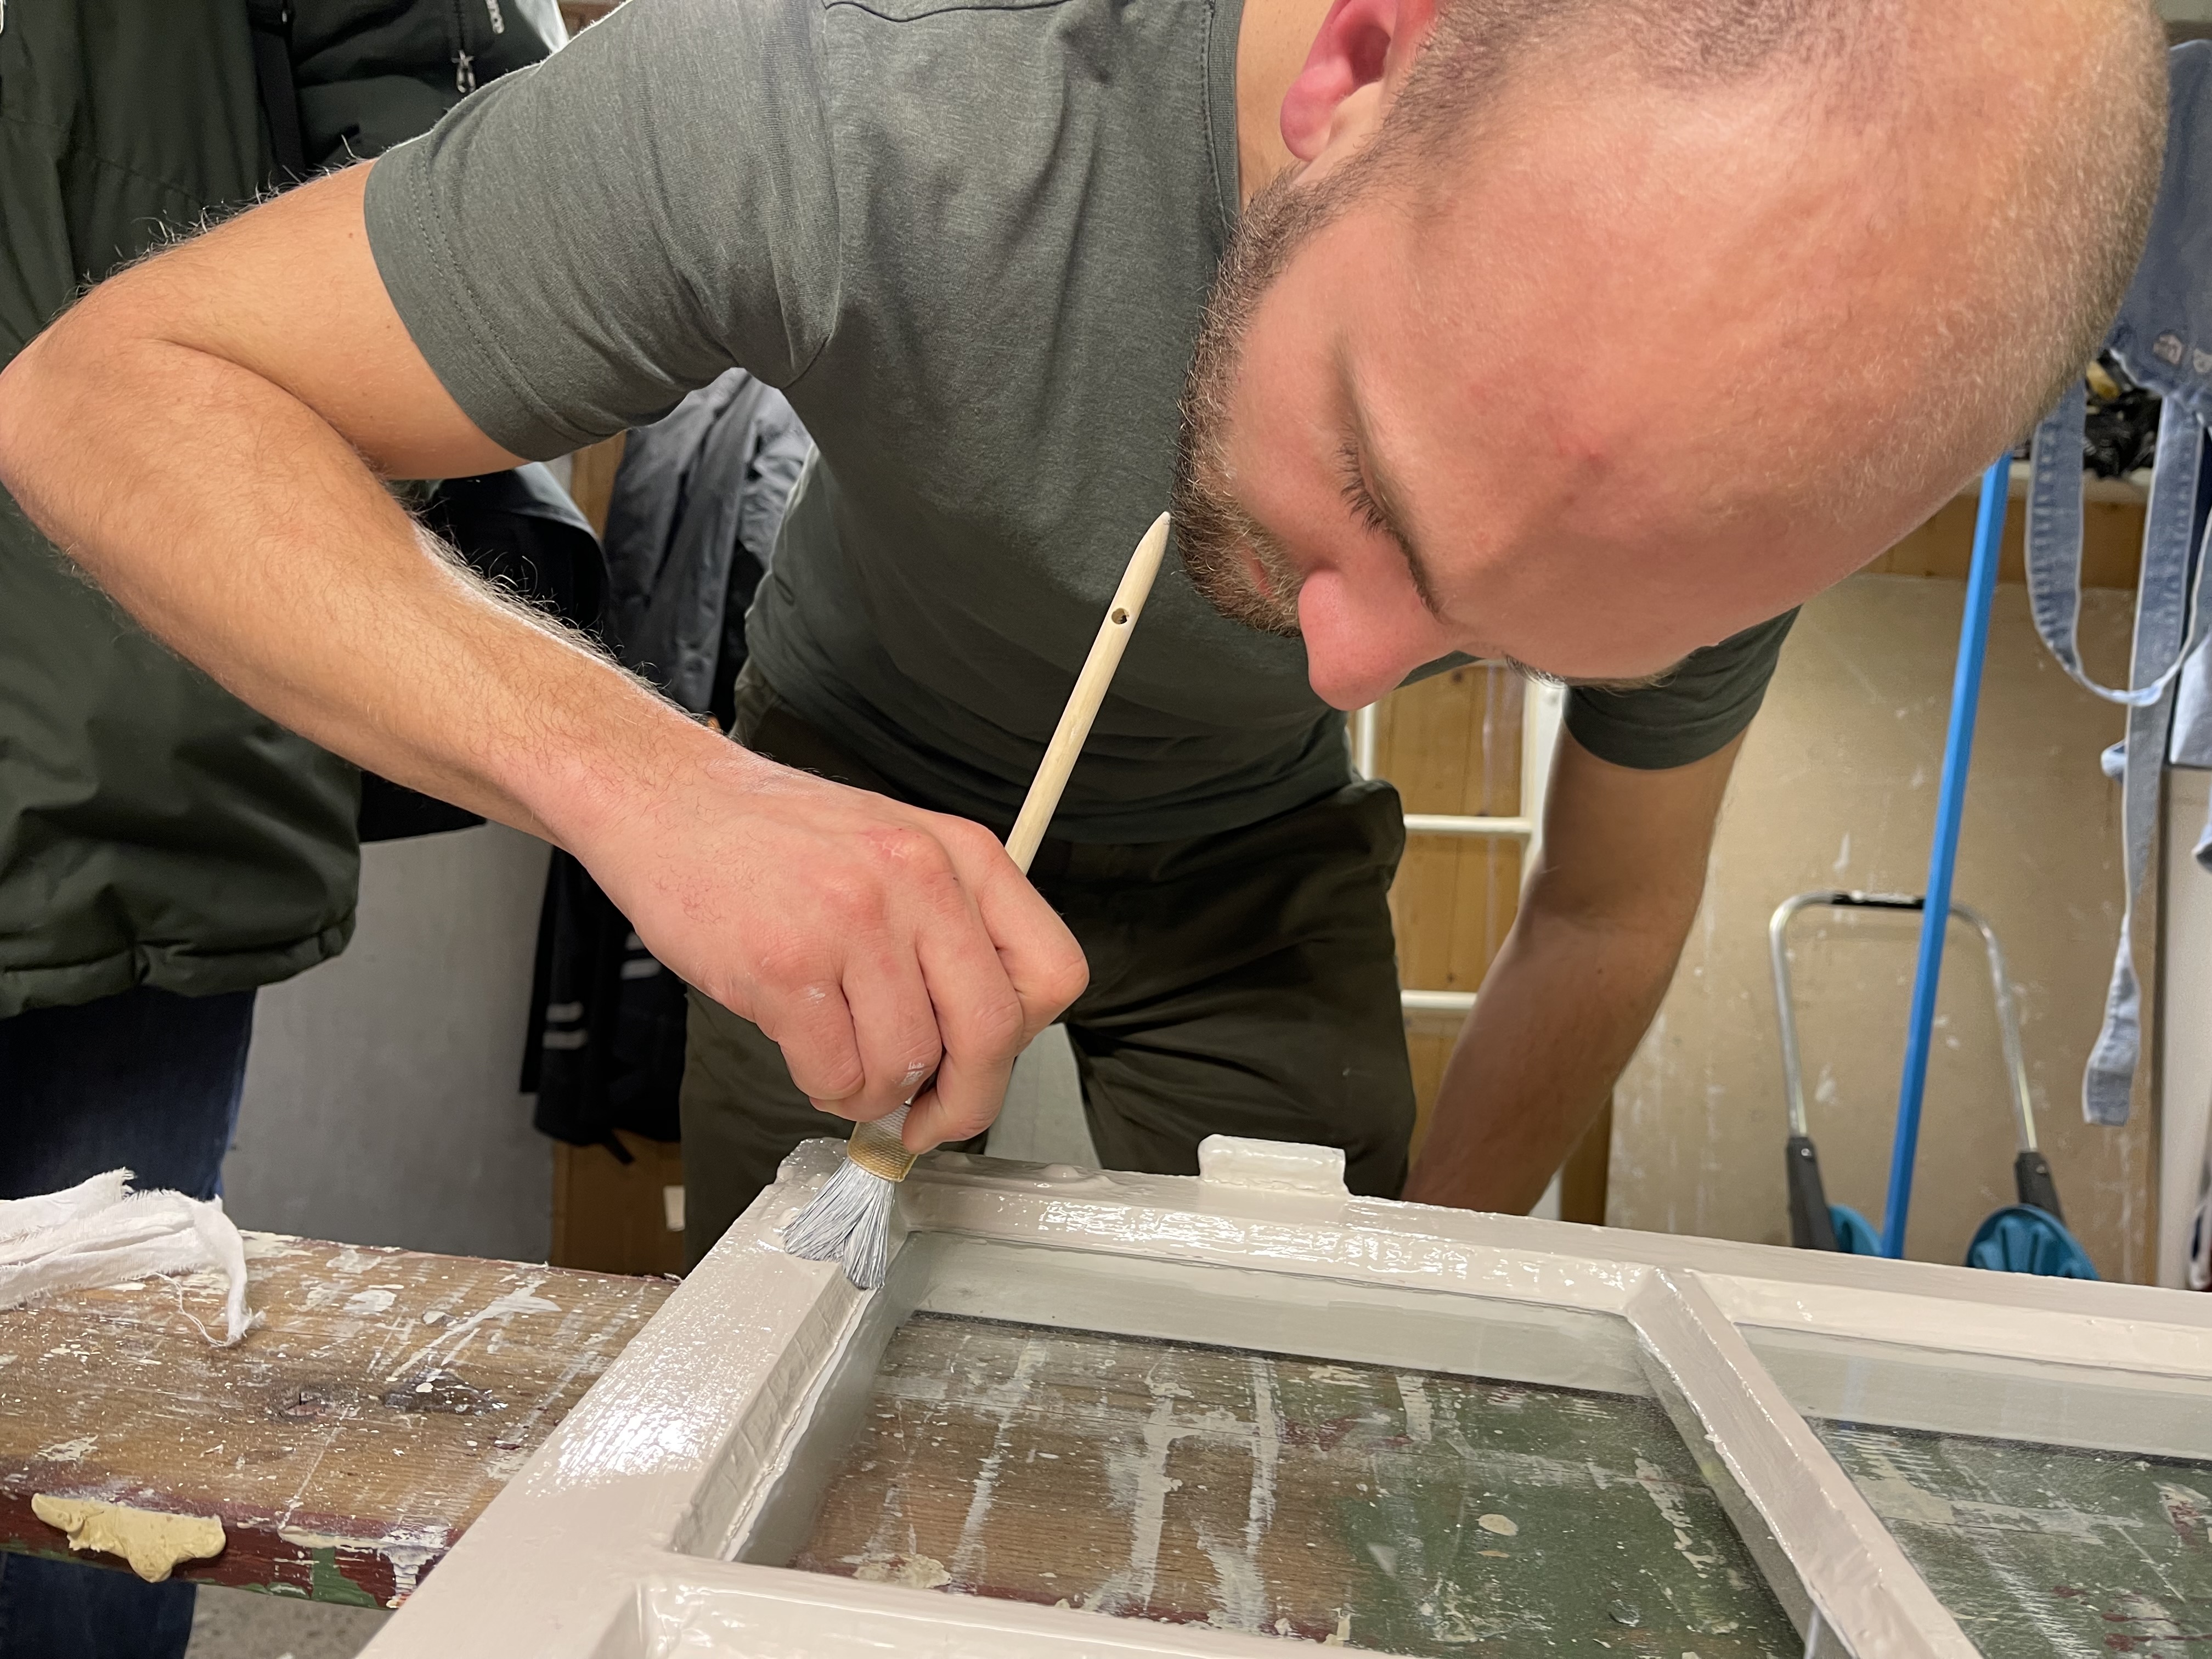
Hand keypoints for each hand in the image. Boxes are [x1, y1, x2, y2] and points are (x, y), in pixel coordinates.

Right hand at [559, 727, 1087, 1151]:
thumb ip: (949, 931)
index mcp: (962, 853)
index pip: (1055, 973)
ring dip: (875, 1092)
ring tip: (842, 1059)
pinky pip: (836, 1074)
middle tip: (927, 1120)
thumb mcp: (895, 848)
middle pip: (992, 1034)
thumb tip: (978, 1049)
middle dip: (964, 1102)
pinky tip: (807, 1053)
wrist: (666, 799)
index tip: (983, 1063)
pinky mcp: (785, 965)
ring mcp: (852, 921)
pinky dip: (824, 1087)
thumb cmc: (774, 835)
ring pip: (909, 1065)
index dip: (1022, 1040)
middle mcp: (919, 879)